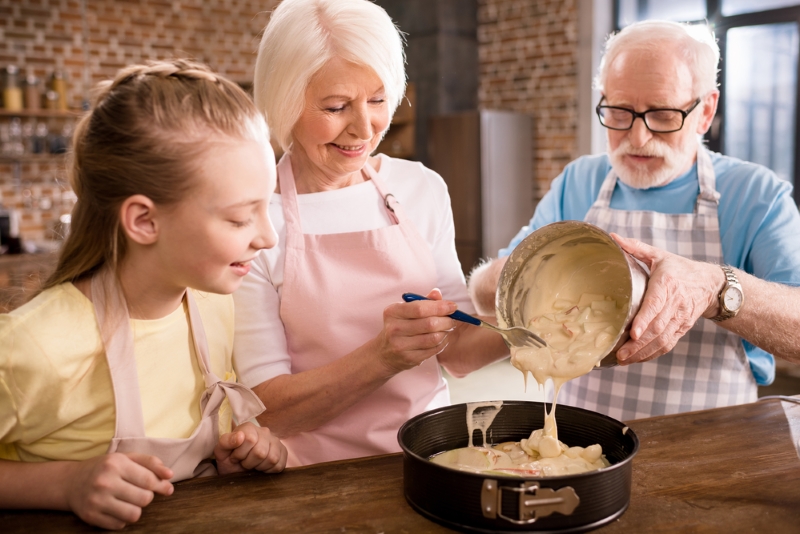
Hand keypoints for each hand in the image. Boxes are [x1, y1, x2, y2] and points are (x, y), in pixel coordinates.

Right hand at [65, 453, 173, 529]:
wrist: (70, 482)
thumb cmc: (105, 468)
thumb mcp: (127, 458)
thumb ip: (151, 463)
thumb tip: (170, 475)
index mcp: (115, 464)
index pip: (149, 480)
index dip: (161, 486)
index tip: (166, 489)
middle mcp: (105, 482)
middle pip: (144, 499)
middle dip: (147, 497)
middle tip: (139, 492)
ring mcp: (96, 501)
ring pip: (134, 515)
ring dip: (136, 509)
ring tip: (130, 501)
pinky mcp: (91, 516)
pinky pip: (120, 525)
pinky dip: (123, 518)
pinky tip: (116, 508)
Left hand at [214, 422, 287, 474]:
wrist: (237, 469)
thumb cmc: (229, 458)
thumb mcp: (221, 451)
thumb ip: (226, 441)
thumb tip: (240, 436)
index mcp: (249, 428)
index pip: (250, 439)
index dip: (240, 454)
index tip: (235, 457)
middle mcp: (264, 432)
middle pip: (261, 452)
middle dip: (249, 463)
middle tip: (244, 462)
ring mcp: (275, 442)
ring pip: (272, 459)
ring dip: (259, 467)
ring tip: (253, 465)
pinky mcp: (283, 452)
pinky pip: (280, 465)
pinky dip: (269, 470)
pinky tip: (262, 467)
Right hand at [375, 288, 457, 373]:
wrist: (384, 353)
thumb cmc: (399, 326)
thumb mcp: (405, 311)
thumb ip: (422, 302)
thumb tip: (437, 293)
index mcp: (393, 312)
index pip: (420, 308)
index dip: (440, 307)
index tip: (453, 306)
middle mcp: (394, 329)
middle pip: (430, 324)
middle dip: (446, 320)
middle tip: (453, 319)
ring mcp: (401, 346)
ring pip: (434, 338)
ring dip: (445, 332)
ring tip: (447, 328)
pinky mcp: (409, 359)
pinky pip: (433, 350)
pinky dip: (442, 343)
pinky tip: (442, 338)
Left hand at [611, 233, 723, 364]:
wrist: (711, 284)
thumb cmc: (679, 268)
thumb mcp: (659, 254)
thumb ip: (636, 248)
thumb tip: (613, 237)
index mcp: (668, 283)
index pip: (656, 304)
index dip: (645, 320)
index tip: (634, 333)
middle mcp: (675, 303)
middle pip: (657, 327)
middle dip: (638, 343)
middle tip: (620, 353)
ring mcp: (680, 318)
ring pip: (662, 339)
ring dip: (643, 352)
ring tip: (624, 360)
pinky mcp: (682, 328)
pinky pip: (667, 344)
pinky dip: (652, 354)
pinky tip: (636, 359)